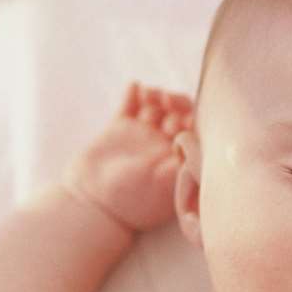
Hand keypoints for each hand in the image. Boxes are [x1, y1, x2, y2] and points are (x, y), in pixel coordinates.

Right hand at [64, 83, 192, 231]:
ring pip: (155, 106)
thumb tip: (197, 137)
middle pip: (177, 112)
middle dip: (174, 101)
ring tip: (148, 95)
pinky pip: (129, 105)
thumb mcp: (166, 184)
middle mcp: (163, 146)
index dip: (191, 115)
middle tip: (165, 100)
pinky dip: (133, 93)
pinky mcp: (118, 130)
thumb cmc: (134, 201)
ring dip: (155, 95)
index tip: (181, 115)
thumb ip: (185, 161)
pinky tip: (134, 86)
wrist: (94, 205)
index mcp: (179, 159)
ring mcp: (141, 136)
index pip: (194, 129)